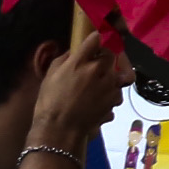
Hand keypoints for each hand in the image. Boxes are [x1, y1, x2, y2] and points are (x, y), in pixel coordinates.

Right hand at [27, 32, 127, 151]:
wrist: (59, 129)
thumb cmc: (49, 102)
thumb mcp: (51, 76)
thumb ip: (65, 59)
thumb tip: (76, 51)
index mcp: (80, 62)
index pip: (95, 39)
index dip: (96, 39)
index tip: (95, 40)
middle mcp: (99, 70)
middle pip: (111, 54)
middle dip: (105, 57)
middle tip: (97, 64)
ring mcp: (110, 84)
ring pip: (119, 72)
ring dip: (111, 76)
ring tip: (99, 85)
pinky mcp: (115, 98)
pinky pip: (117, 90)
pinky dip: (111, 93)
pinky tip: (100, 99)